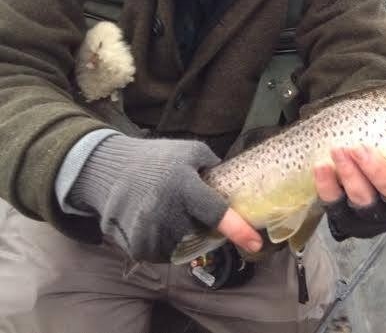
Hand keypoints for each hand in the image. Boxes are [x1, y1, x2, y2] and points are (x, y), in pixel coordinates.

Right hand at [68, 134, 252, 261]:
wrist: (110, 171)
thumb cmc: (157, 159)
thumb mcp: (191, 152)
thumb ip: (214, 169)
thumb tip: (234, 187)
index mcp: (183, 186)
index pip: (216, 213)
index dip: (237, 230)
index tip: (256, 243)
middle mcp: (165, 213)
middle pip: (202, 232)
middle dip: (204, 222)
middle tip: (191, 205)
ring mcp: (149, 233)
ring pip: (185, 246)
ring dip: (186, 232)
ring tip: (172, 210)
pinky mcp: (137, 247)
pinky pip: (165, 253)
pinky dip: (168, 241)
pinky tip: (159, 221)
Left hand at [314, 145, 385, 240]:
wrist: (358, 161)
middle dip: (376, 171)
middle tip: (360, 149)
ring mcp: (374, 214)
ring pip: (364, 200)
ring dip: (350, 174)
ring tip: (338, 151)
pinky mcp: (347, 217)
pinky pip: (336, 205)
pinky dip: (328, 186)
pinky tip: (322, 167)